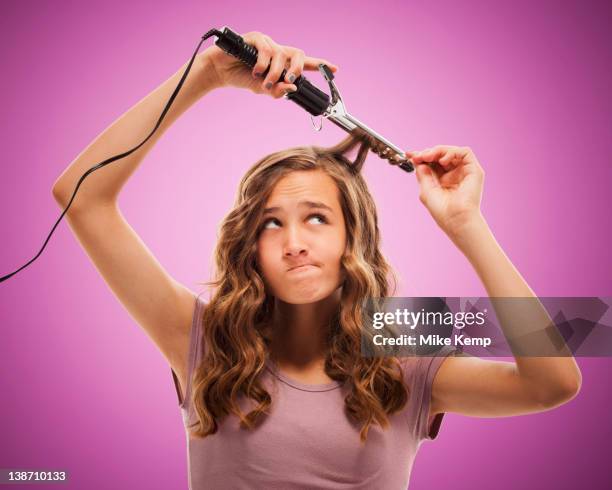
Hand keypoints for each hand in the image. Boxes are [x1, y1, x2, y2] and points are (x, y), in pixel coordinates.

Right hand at [201, 31, 338, 98]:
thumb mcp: (261, 89)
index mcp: (281, 63)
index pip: (303, 62)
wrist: (220, 72)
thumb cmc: (241, 77)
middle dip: (297, 69)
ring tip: (263, 81)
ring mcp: (267, 44)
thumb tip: (291, 89)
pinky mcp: (255, 39)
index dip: (319, 65)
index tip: (335, 69)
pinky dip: (263, 64)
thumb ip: (276, 91)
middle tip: (291, 79)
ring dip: (274, 72)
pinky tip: (255, 70)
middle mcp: (277, 51)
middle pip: (297, 54)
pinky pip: (266, 50)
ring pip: (281, 55)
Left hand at [406, 145, 484, 236]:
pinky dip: (452, 152)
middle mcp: (454, 174)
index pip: (433, 163)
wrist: (456, 220)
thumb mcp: (426, 190)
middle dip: (428, 153)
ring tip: (428, 157)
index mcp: (443, 180)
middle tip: (418, 156)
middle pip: (441, 155)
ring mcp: (464, 171)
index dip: (422, 157)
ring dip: (438, 151)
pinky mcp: (474, 170)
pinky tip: (443, 160)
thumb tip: (417, 160)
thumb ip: (423, 174)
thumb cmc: (443, 211)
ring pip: (452, 151)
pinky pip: (465, 152)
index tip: (410, 155)